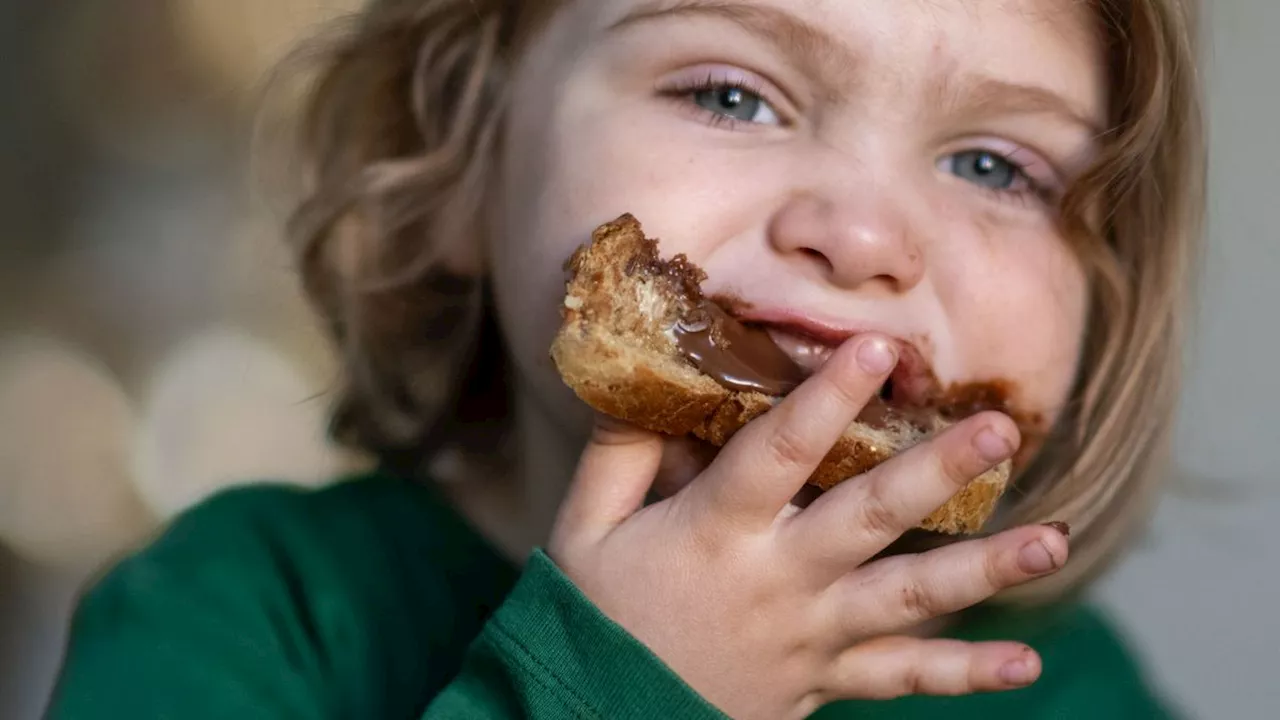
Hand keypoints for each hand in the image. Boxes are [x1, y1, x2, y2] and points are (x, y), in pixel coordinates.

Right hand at [547, 335, 1069, 719]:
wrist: (599, 719)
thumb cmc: (594, 616)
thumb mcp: (586, 528)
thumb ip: (619, 453)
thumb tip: (648, 383)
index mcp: (716, 532)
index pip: (779, 452)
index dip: (829, 397)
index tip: (877, 348)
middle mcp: (778, 580)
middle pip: (868, 518)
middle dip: (937, 471)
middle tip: (1000, 427)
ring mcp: (811, 635)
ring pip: (908, 600)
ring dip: (984, 569)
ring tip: (1054, 542)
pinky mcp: (826, 678)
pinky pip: (901, 678)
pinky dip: (963, 674)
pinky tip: (1026, 664)